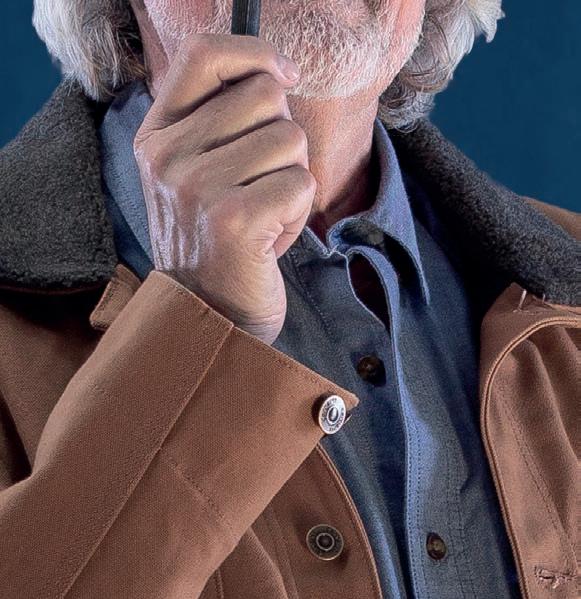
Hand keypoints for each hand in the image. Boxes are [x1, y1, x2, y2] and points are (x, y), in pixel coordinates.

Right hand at [134, 34, 315, 344]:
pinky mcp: (233, 220)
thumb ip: (222, 122)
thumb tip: (278, 73)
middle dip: (283, 140)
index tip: (287, 74)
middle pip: (267, 96)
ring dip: (290, 182)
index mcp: (157, 137)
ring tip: (261, 218)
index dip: (255, 53)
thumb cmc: (215, 245)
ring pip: (290, 140)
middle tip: (261, 185)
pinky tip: (269, 241)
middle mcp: (168, 156)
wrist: (207, 318)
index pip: (204, 54)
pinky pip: (300, 183)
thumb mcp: (199, 176)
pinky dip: (296, 214)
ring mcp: (195, 188)